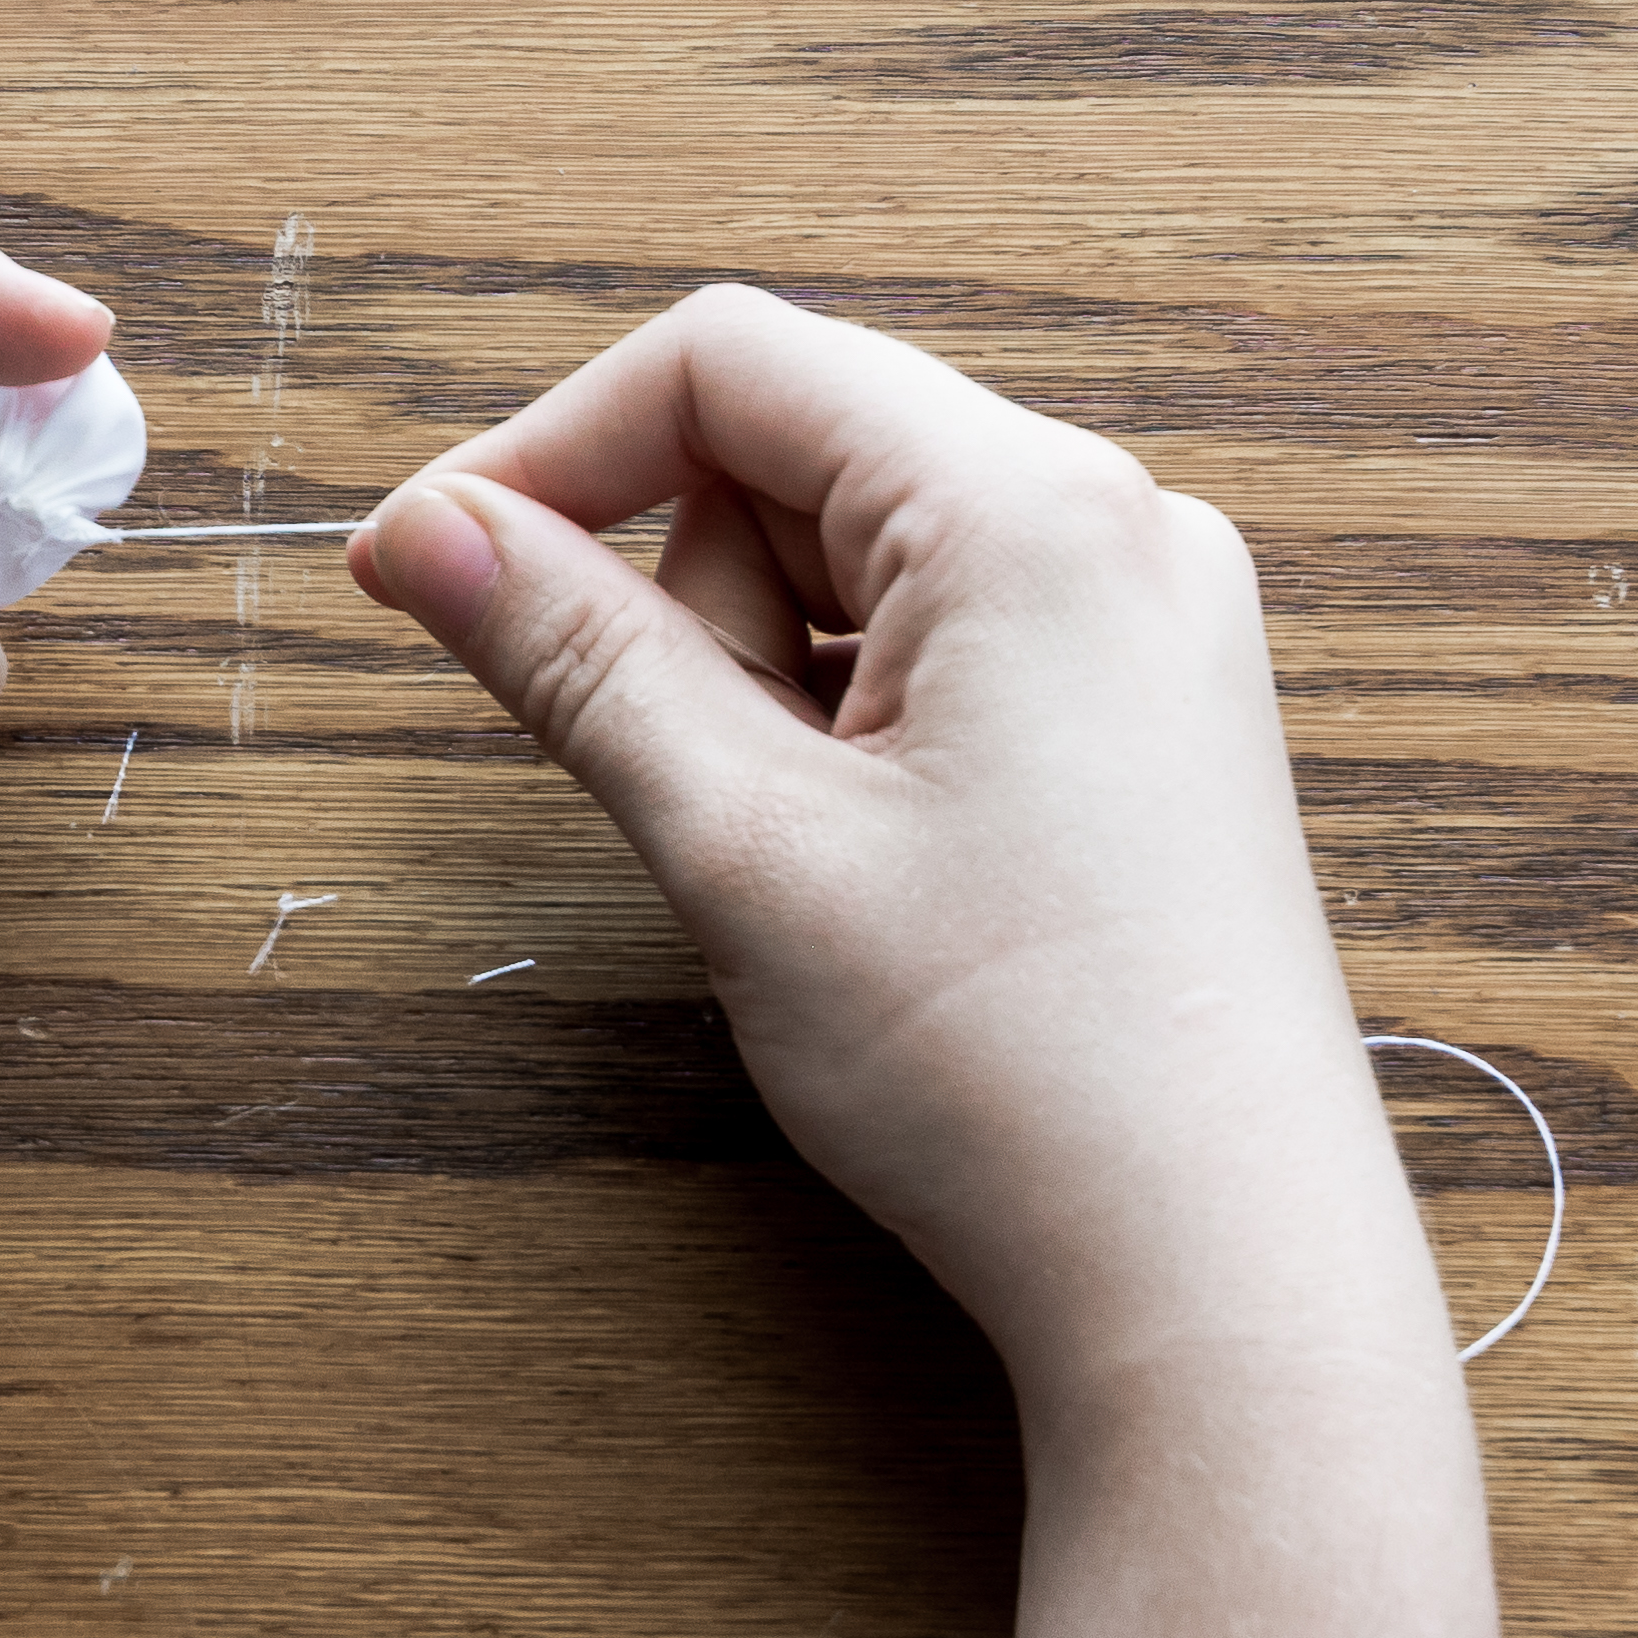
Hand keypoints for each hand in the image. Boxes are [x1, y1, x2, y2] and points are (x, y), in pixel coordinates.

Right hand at [346, 287, 1411, 1391]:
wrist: (1214, 1275)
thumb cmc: (1014, 1070)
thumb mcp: (742, 844)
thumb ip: (573, 658)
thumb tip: (429, 534)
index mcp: (1033, 509)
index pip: (729, 362)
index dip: (545, 451)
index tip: (423, 574)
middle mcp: (1120, 528)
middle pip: (797, 454)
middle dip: (685, 602)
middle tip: (703, 800)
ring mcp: (1151, 624)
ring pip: (860, 562)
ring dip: (767, 683)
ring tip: (810, 867)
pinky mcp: (1153, 721)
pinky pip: (944, 647)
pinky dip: (852, 728)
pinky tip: (873, 875)